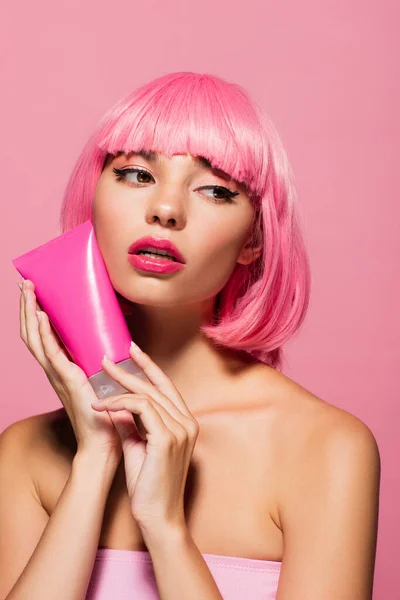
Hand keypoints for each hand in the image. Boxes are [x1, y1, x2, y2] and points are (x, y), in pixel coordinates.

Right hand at [19, 279, 122, 459]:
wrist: (102, 444)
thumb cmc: (104, 415)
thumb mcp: (99, 381)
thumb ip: (98, 364)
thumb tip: (110, 343)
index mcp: (59, 370)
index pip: (40, 337)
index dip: (34, 315)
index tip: (33, 293)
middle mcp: (53, 370)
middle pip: (32, 333)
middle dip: (27, 307)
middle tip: (25, 284)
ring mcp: (57, 376)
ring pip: (35, 339)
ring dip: (31, 312)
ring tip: (28, 290)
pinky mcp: (67, 381)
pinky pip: (51, 354)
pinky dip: (44, 333)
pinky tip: (42, 316)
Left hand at [91, 343, 199, 532]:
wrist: (157, 516)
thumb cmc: (149, 485)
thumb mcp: (138, 445)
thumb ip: (132, 423)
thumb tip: (117, 403)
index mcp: (185, 423)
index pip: (166, 386)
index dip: (149, 366)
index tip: (132, 350)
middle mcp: (187, 422)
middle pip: (156, 386)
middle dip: (129, 369)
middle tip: (105, 359)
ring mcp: (181, 429)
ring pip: (146, 396)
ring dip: (118, 388)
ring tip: (96, 382)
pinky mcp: (167, 438)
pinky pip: (140, 409)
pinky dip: (118, 404)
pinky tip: (101, 406)